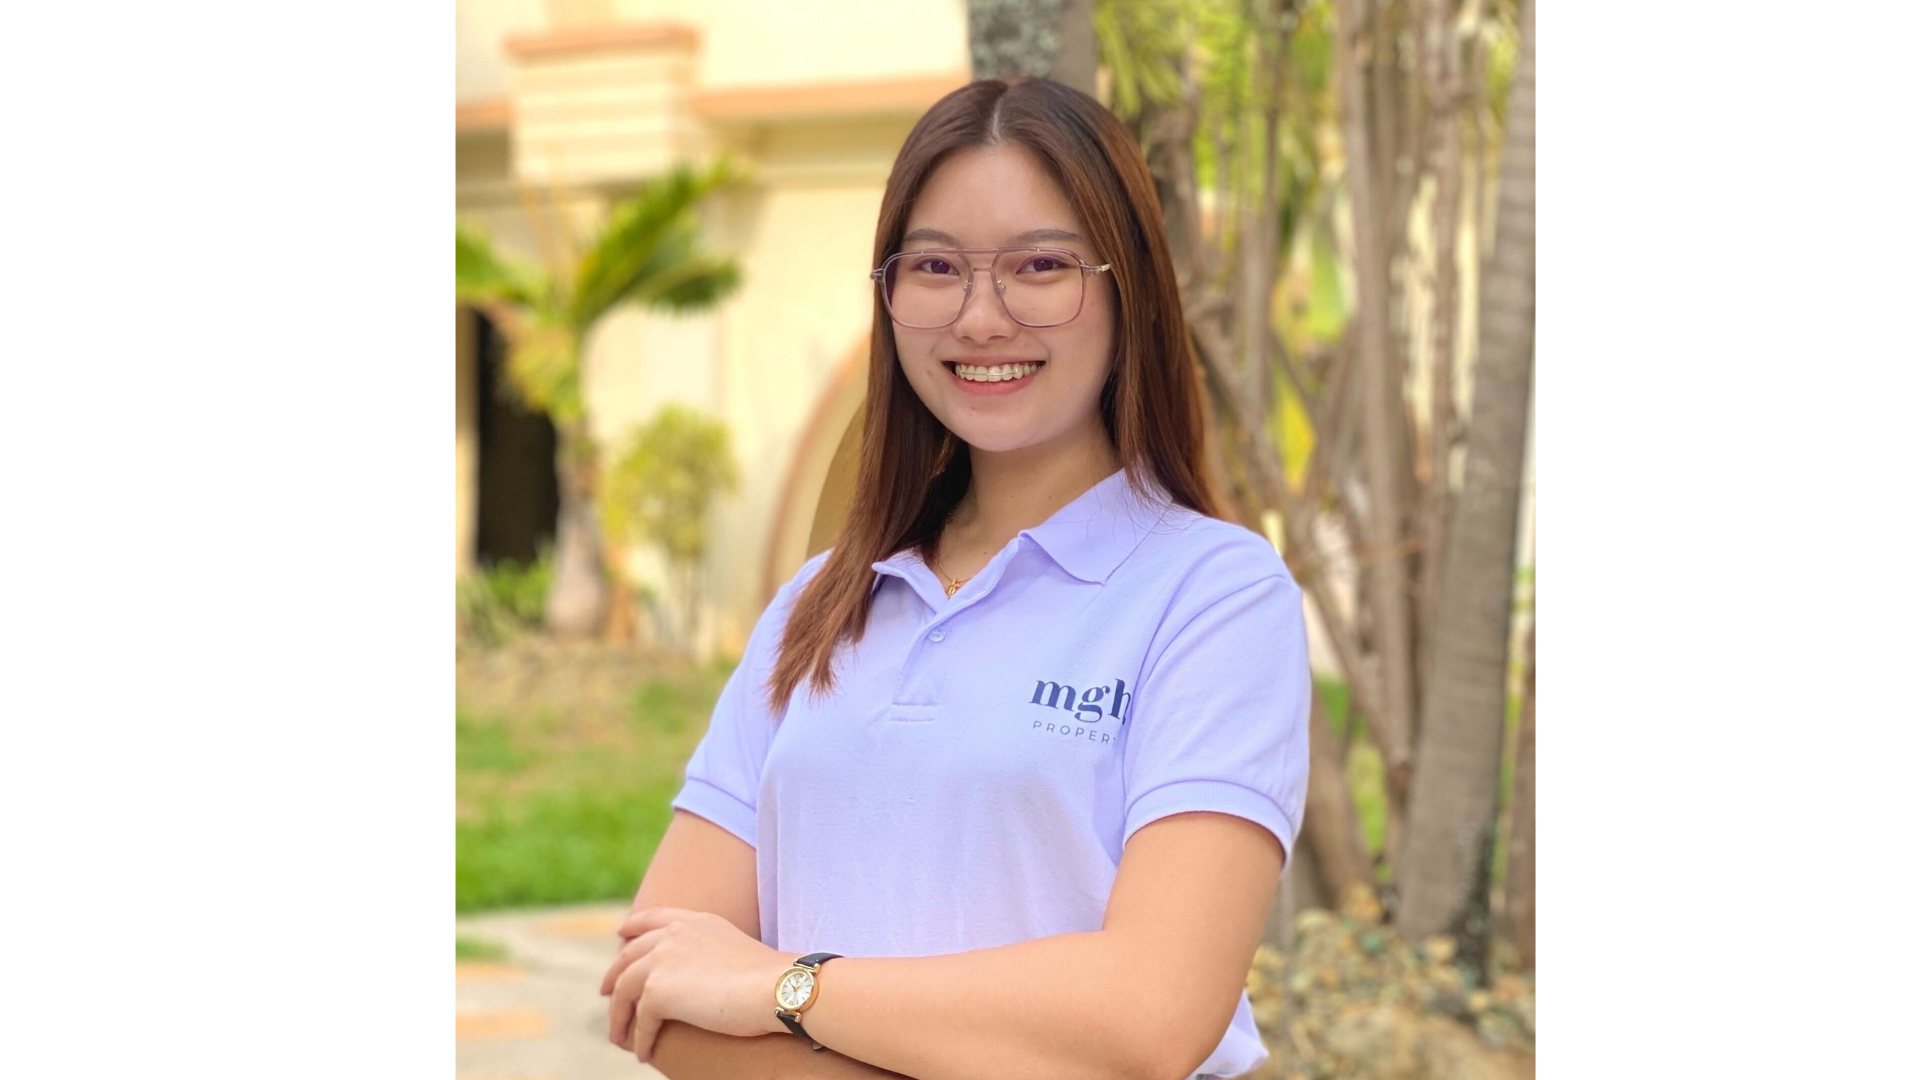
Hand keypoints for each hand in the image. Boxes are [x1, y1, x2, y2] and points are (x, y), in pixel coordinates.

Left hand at [598, 906, 791, 1062]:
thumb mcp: (732, 947)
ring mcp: (661, 960)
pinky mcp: (657, 991)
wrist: (774, 987)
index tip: (620, 934)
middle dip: (613, 975)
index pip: (651, 918)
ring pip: (624, 991)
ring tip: (619, 1036)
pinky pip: (640, 1021)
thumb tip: (696, 975)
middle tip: (606, 992)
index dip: (631, 927)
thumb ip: (707, 950)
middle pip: (628, 956)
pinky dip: (640, 1040)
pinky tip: (643, 1053)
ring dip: (619, 1017)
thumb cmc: (767, 977)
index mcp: (692, 921)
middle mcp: (672, 934)